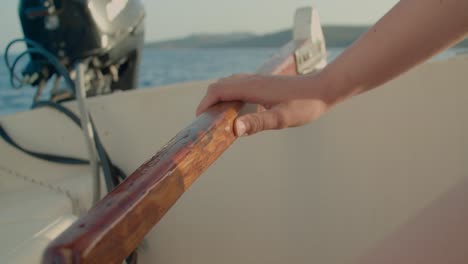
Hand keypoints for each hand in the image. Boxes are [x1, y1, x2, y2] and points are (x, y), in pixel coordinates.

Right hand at [196, 74, 330, 136]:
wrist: (324, 88)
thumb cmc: (305, 105)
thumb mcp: (282, 118)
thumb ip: (258, 123)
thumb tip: (234, 129)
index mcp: (251, 88)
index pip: (217, 91)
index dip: (204, 103)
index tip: (199, 119)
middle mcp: (251, 80)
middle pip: (220, 86)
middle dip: (209, 102)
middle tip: (207, 122)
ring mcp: (258, 80)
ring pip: (229, 84)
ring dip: (219, 98)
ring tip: (219, 117)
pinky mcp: (264, 83)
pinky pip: (240, 85)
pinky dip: (231, 95)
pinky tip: (240, 110)